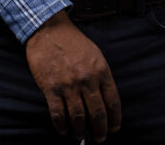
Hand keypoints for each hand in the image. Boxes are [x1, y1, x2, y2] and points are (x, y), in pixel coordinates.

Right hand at [25, 11, 121, 141]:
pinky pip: (58, 113)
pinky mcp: (51, 87)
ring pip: (78, 117)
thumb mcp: (95, 54)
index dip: (115, 119)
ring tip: (80, 136)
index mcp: (101, 70)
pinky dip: (61, 126)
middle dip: (100, 130)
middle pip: (97, 113)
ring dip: (80, 131)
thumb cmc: (73, 41)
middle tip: (100, 138)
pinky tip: (64, 130)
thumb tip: (105, 99)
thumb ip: (101, 75)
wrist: (49, 30)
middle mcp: (87, 79)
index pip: (113, 102)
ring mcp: (68, 85)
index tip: (114, 128)